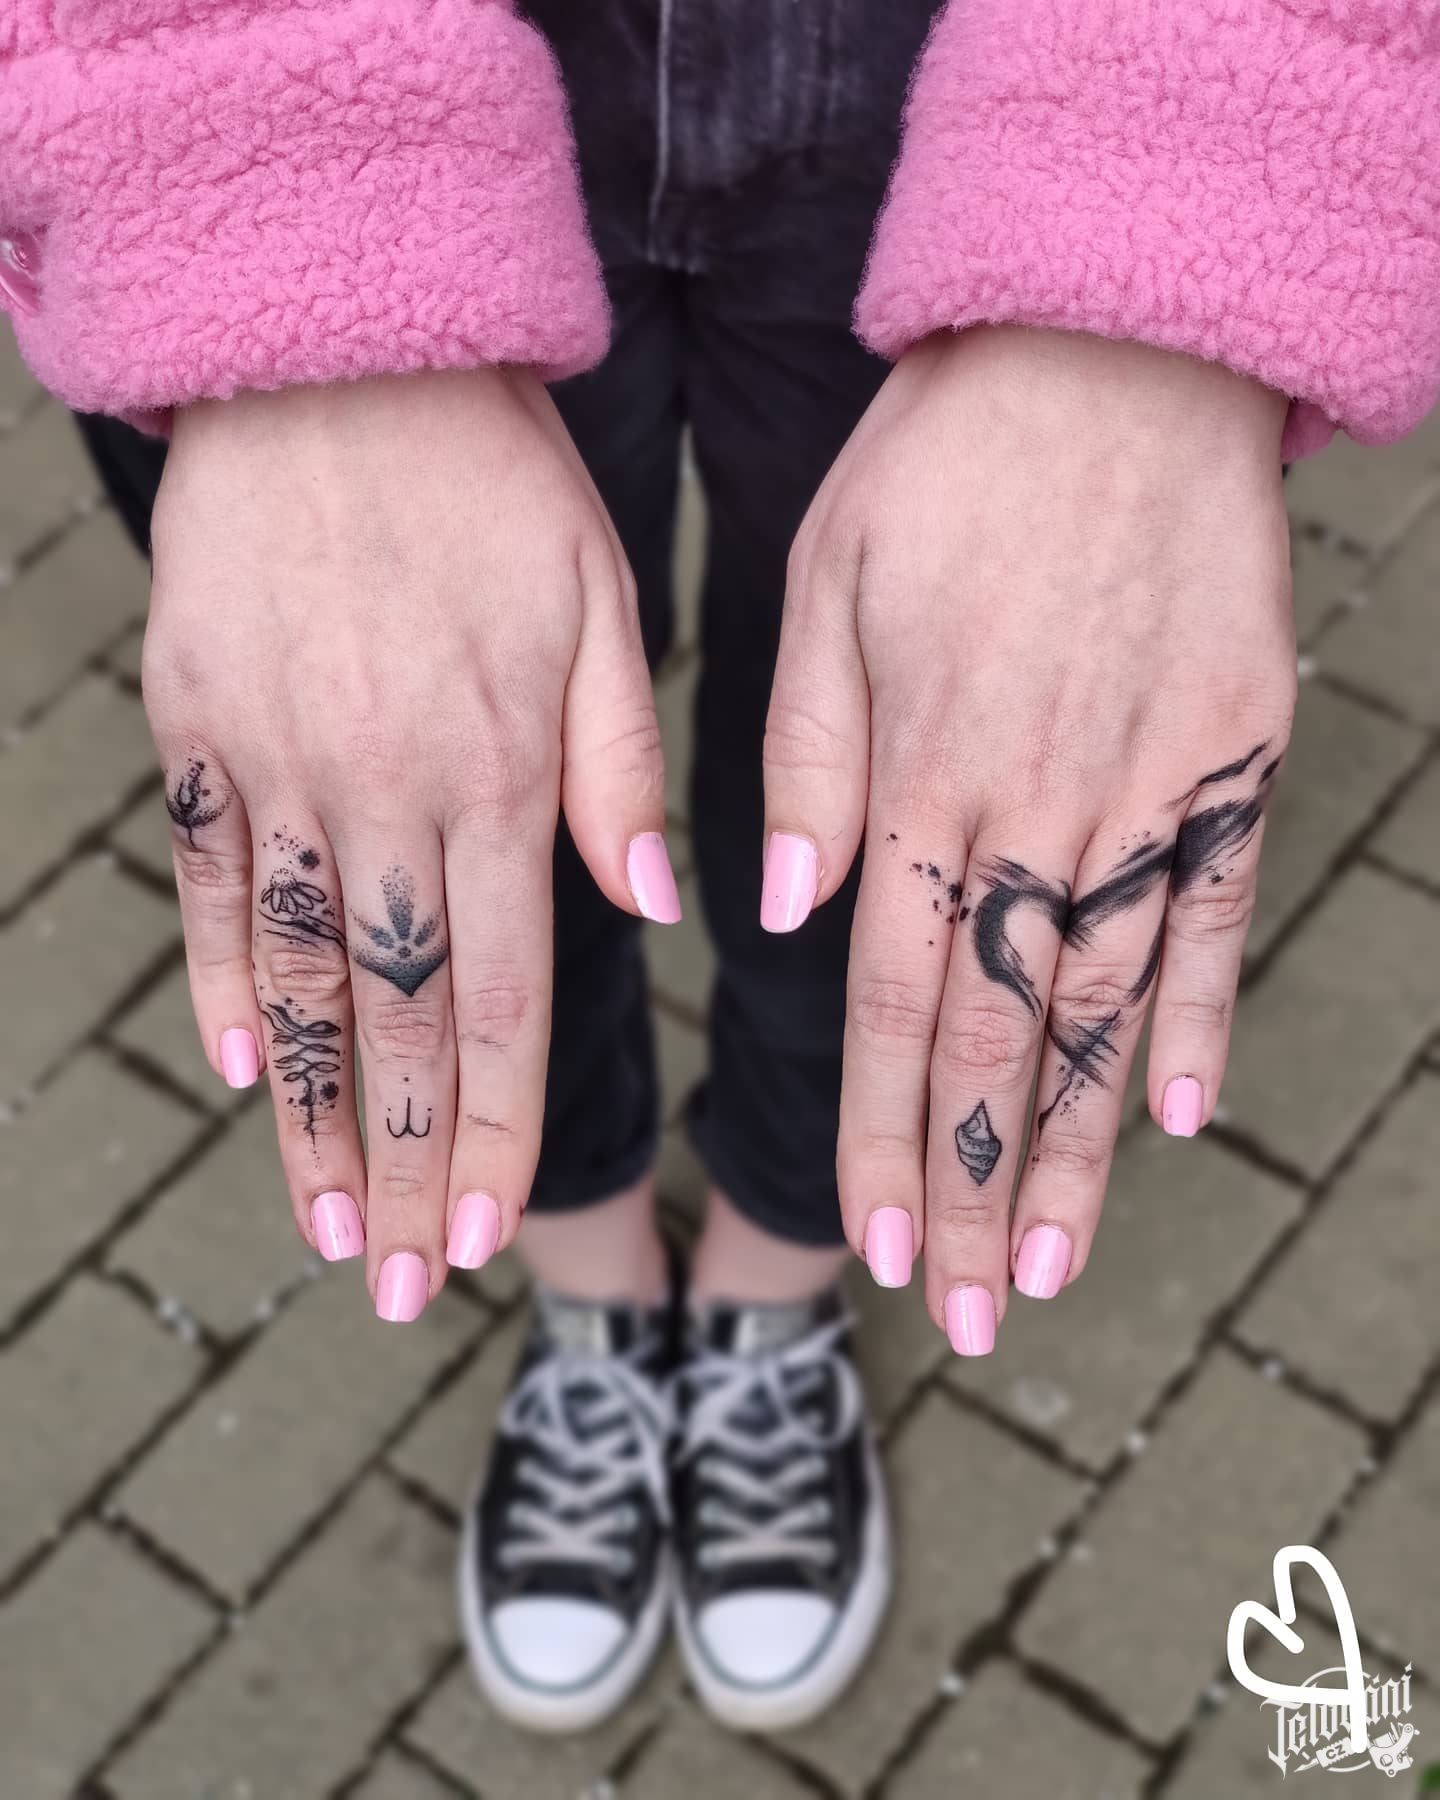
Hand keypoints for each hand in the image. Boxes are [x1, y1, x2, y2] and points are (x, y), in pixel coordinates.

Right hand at [145, 368, 673, 1316]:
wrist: (336, 355)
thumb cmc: (495, 482)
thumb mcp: (600, 606)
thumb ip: (622, 770)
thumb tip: (656, 908)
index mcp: (496, 773)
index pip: (501, 1000)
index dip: (488, 1130)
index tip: (480, 1237)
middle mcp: (383, 789)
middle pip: (393, 1019)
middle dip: (399, 1166)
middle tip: (394, 1287)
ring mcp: (276, 763)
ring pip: (296, 975)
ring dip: (307, 1113)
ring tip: (319, 1225)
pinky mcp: (197, 726)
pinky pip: (211, 880)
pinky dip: (220, 979)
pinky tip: (234, 1070)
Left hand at [763, 326, 1293, 1348]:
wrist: (1118, 350)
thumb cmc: (948, 464)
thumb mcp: (825, 586)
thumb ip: (806, 763)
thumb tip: (785, 912)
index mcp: (924, 777)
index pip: (888, 1003)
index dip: (879, 1137)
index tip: (874, 1246)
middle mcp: (1039, 808)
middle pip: (994, 1038)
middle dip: (968, 1190)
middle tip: (959, 1313)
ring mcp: (1150, 790)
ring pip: (1104, 1009)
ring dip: (1070, 1147)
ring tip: (1046, 1267)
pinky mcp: (1233, 756)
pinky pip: (1213, 911)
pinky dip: (1199, 1016)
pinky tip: (1181, 1115)